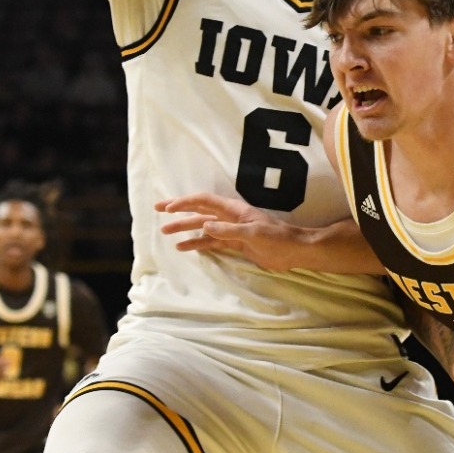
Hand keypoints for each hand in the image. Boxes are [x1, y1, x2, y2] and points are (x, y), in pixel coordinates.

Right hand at [157, 192, 304, 270]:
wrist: (294, 251)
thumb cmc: (278, 238)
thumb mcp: (254, 233)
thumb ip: (229, 230)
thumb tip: (205, 226)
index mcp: (233, 209)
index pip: (204, 201)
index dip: (185, 202)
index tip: (168, 207)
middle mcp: (229, 217)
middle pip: (199, 211)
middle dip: (179, 211)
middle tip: (159, 212)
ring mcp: (231, 231)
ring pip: (202, 227)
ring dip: (185, 229)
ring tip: (166, 233)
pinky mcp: (234, 244)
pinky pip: (211, 242)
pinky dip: (197, 244)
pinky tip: (184, 247)